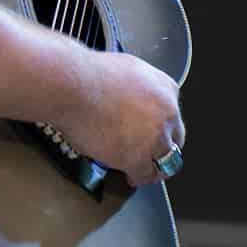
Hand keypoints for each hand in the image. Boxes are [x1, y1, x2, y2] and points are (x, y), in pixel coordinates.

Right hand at [55, 50, 184, 187]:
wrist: (72, 85)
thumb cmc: (88, 74)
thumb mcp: (126, 69)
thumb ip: (139, 89)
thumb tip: (131, 101)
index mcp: (165, 87)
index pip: (172, 115)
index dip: (160, 128)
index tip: (151, 135)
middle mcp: (167, 111)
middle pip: (174, 139)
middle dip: (161, 149)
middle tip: (149, 156)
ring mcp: (156, 136)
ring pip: (165, 160)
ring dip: (152, 166)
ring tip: (140, 171)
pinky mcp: (139, 156)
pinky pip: (145, 174)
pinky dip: (137, 177)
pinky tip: (129, 176)